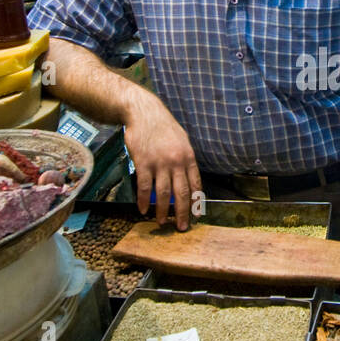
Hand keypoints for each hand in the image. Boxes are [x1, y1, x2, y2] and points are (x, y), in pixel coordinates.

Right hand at [122, 89, 201, 230]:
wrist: (143, 113)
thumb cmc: (163, 127)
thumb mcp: (181, 140)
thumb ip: (184, 159)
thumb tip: (187, 178)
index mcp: (188, 157)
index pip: (195, 184)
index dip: (196, 202)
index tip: (196, 215)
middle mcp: (176, 162)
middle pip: (181, 193)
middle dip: (183, 213)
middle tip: (182, 227)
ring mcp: (159, 163)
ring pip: (163, 193)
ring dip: (163, 210)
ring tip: (162, 222)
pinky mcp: (143, 163)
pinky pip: (144, 187)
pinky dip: (143, 200)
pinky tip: (143, 210)